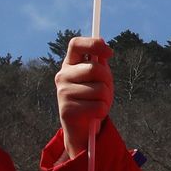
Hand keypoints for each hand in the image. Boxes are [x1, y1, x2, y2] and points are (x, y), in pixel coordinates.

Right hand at [55, 37, 112, 159]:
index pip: (76, 44)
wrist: (82, 126)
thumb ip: (100, 64)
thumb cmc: (92, 98)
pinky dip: (102, 111)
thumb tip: (105, 49)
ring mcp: (62, 93)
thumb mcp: (99, 78)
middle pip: (94, 69)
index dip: (93, 44)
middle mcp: (62, 76)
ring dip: (105, 99)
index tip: (109, 52)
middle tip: (104, 89)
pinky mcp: (66, 110)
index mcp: (70, 64)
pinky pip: (98, 106)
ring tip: (97, 103)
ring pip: (99, 90)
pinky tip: (93, 114)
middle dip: (107, 80)